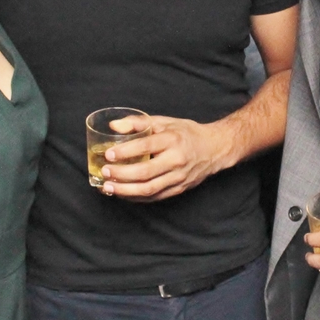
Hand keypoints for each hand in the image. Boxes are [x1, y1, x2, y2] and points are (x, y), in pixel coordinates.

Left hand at [100, 115, 232, 201]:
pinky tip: (123, 193)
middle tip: (105, 172)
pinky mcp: (179, 189)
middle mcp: (176, 160)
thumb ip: (138, 123)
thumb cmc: (186, 134)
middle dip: (121, 174)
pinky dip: (136, 197)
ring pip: (148, 189)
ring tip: (108, 187)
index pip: (145, 147)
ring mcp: (178, 177)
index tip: (108, 154)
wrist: (214, 149)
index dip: (125, 152)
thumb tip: (113, 126)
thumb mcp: (165, 122)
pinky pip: (154, 197)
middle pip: (145, 172)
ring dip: (125, 190)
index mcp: (172, 140)